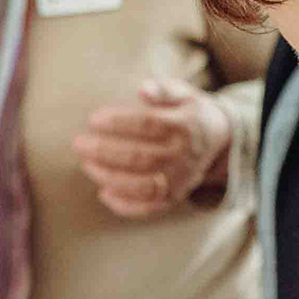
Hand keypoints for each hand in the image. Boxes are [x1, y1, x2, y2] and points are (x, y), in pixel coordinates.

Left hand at [74, 75, 229, 218]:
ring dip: (110, 179)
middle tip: (78, 144)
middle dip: (105, 152)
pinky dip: (125, 206)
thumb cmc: (189, 112)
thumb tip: (142, 89)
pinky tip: (103, 194)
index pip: (148, 125)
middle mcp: (183, 157)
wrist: (219, 140)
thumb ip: (164, 89)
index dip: (119, 122)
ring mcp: (179, 180)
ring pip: (143, 186)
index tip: (92, 119)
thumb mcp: (184, 93)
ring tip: (86, 165)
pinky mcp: (175, 197)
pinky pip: (149, 208)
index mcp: (184, 127)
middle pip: (141, 158)